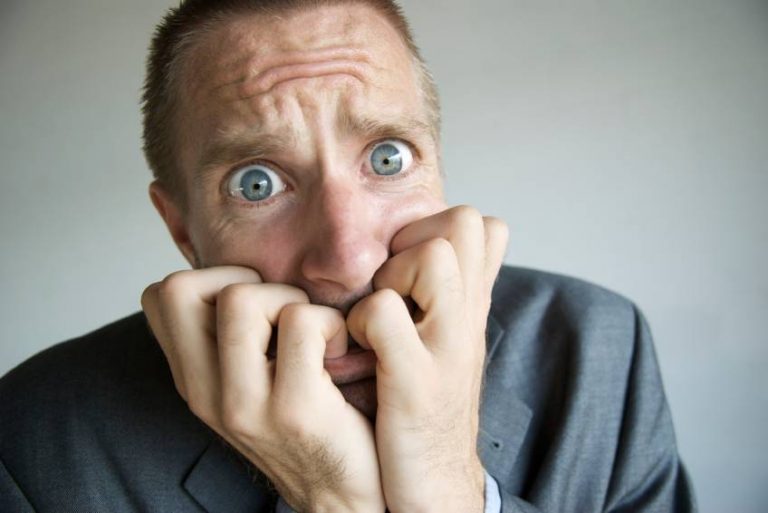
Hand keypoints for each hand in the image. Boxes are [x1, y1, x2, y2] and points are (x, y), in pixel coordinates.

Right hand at [141, 267, 384, 512]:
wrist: (342, 499)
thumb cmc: (305, 431)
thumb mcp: (249, 387)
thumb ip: (231, 340)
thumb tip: (242, 274)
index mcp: (193, 382)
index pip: (158, 296)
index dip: (209, 279)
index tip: (254, 306)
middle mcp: (205, 394)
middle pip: (181, 287)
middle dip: (243, 280)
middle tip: (282, 314)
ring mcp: (244, 404)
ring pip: (243, 297)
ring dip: (291, 301)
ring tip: (314, 334)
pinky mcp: (295, 408)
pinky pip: (303, 322)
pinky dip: (331, 323)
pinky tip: (340, 351)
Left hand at [347, 206, 507, 512]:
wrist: (435, 485)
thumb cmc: (429, 407)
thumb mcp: (451, 342)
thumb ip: (454, 291)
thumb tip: (456, 240)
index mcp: (473, 305)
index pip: (479, 221)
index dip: (433, 228)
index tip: (405, 269)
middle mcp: (470, 318)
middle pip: (467, 220)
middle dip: (417, 240)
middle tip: (394, 286)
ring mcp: (448, 347)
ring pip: (433, 255)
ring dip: (393, 276)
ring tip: (377, 318)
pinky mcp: (417, 381)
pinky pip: (384, 313)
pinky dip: (361, 323)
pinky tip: (359, 351)